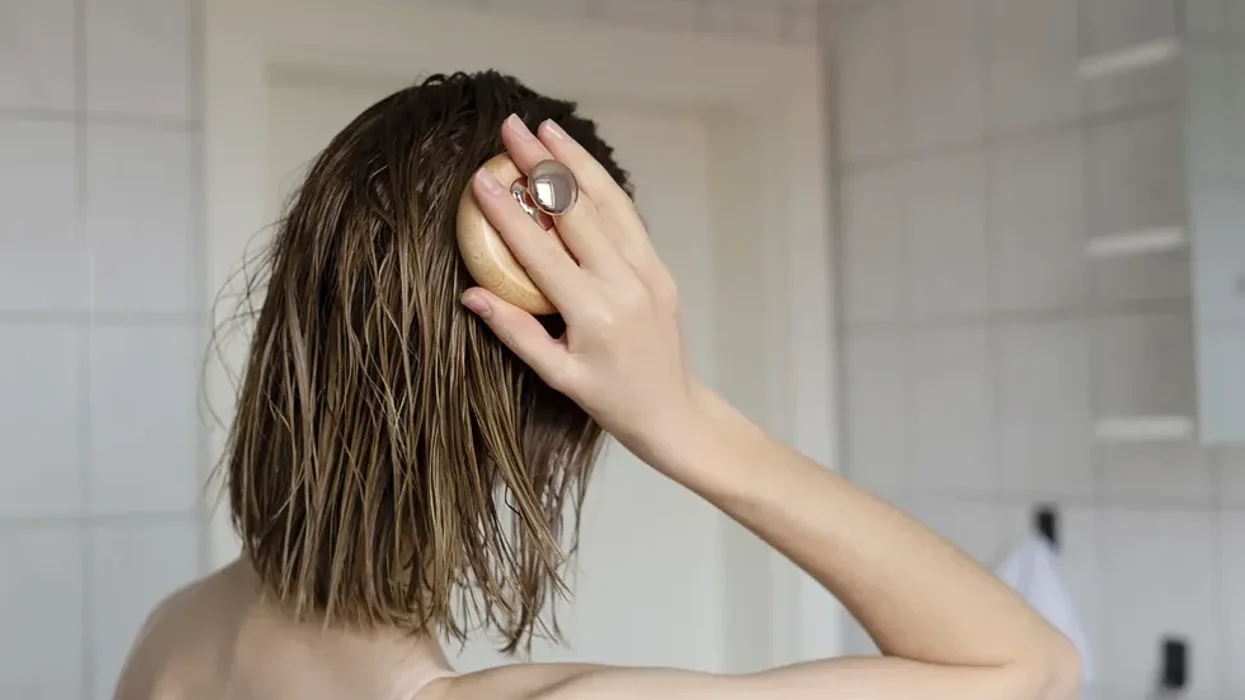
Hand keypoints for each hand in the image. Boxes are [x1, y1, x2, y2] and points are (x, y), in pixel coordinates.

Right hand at [461, 114, 699, 464]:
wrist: (673, 411)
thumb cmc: (611, 400)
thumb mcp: (557, 376)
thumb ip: (516, 331)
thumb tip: (471, 295)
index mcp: (594, 313)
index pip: (541, 251)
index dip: (509, 213)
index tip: (482, 179)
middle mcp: (624, 284)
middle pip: (576, 211)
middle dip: (541, 165)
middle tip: (511, 128)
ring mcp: (648, 271)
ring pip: (609, 203)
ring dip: (576, 162)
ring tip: (546, 129)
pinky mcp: (660, 268)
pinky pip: (628, 218)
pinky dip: (603, 186)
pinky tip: (579, 164)